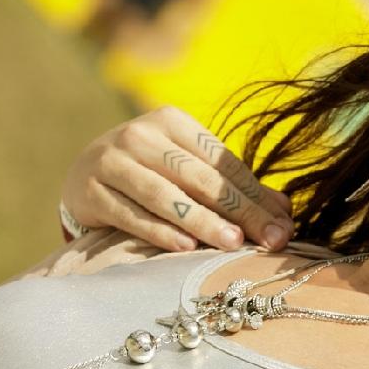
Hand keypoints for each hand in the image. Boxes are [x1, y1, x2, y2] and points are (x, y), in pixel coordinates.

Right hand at [61, 107, 292, 251]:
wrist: (83, 176)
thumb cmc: (151, 174)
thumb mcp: (189, 170)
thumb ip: (234, 187)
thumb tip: (284, 212)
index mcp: (172, 121)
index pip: (222, 163)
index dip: (256, 197)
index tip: (282, 228)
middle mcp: (140, 134)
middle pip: (199, 179)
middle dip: (239, 212)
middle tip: (269, 240)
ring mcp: (111, 160)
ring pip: (166, 195)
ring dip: (202, 222)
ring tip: (232, 244)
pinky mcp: (90, 190)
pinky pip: (132, 215)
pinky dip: (160, 231)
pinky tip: (185, 247)